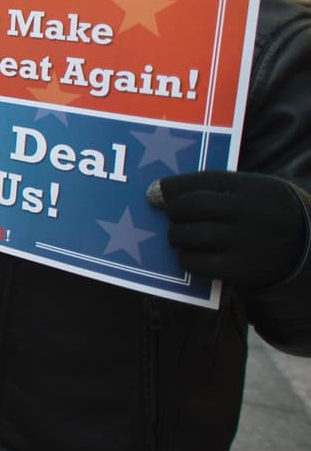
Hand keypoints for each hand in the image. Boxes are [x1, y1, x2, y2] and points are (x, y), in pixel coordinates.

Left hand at [148, 171, 310, 288]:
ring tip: (180, 236)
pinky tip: (190, 256)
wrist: (305, 247)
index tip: (154, 192)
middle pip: (190, 207)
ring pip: (188, 236)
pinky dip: (186, 259)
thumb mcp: (249, 191)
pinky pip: (196, 263)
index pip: (199, 181)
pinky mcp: (240, 270)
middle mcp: (246, 213)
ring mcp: (243, 242)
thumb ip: (213, 189)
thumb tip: (159, 192)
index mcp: (248, 188)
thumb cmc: (262, 213)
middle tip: (173, 216)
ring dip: (176, 236)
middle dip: (173, 211)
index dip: (170, 187)